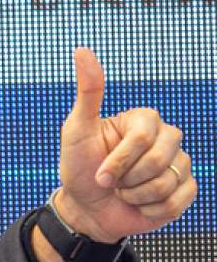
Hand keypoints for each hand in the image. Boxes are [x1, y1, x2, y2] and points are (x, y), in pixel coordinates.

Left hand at [55, 46, 197, 242]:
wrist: (86, 208)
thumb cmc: (80, 167)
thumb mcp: (77, 129)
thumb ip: (88, 92)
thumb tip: (81, 50)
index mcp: (145, 120)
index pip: (143, 139)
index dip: (119, 162)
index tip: (100, 172)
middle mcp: (167, 138)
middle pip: (158, 161)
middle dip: (127, 180)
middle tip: (112, 183)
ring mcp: (178, 164)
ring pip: (166, 184)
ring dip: (136, 197)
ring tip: (125, 192)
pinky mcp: (185, 190)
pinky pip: (176, 202)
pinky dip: (151, 211)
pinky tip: (140, 205)